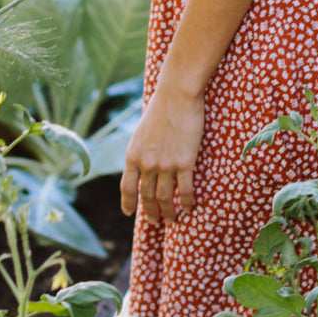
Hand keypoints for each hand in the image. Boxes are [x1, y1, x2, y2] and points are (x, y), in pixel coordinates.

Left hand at [121, 81, 204, 224]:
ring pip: (166, 199)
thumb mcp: (141, 132)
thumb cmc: (161, 108)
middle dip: (151, 213)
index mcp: (133, 155)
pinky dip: (187, 202)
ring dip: (169, 212)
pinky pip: (186, 190)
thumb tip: (143, 167)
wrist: (176, 95)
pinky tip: (190, 208)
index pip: (127, 187)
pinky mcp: (185, 162)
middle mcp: (146, 164)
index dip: (128, 203)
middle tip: (155, 221)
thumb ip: (141, 152)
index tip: (129, 213)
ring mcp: (166, 165)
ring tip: (173, 219)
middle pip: (147, 197)